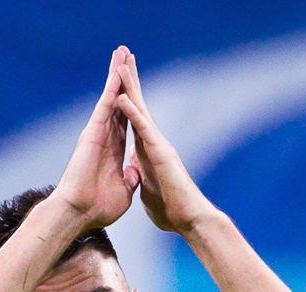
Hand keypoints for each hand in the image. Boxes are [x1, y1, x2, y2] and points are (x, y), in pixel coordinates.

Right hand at [52, 47, 139, 229]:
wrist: (79, 212)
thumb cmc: (97, 207)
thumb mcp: (123, 191)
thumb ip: (128, 178)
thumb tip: (134, 172)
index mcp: (113, 151)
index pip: (125, 121)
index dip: (131, 103)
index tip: (136, 88)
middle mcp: (104, 137)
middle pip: (117, 102)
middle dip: (123, 80)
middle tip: (127, 56)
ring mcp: (98, 133)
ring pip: (110, 97)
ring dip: (116, 75)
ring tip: (122, 52)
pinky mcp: (93, 132)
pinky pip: (105, 105)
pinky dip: (111, 87)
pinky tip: (117, 70)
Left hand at [115, 50, 216, 233]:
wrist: (189, 220)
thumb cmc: (172, 210)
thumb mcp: (148, 190)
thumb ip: (141, 176)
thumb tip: (136, 171)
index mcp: (148, 152)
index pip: (133, 121)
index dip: (125, 100)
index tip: (117, 81)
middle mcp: (154, 143)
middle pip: (137, 107)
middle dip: (129, 82)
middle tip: (121, 57)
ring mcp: (158, 146)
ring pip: (140, 110)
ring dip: (129, 87)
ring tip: (119, 65)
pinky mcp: (160, 153)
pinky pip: (142, 128)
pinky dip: (131, 112)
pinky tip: (120, 96)